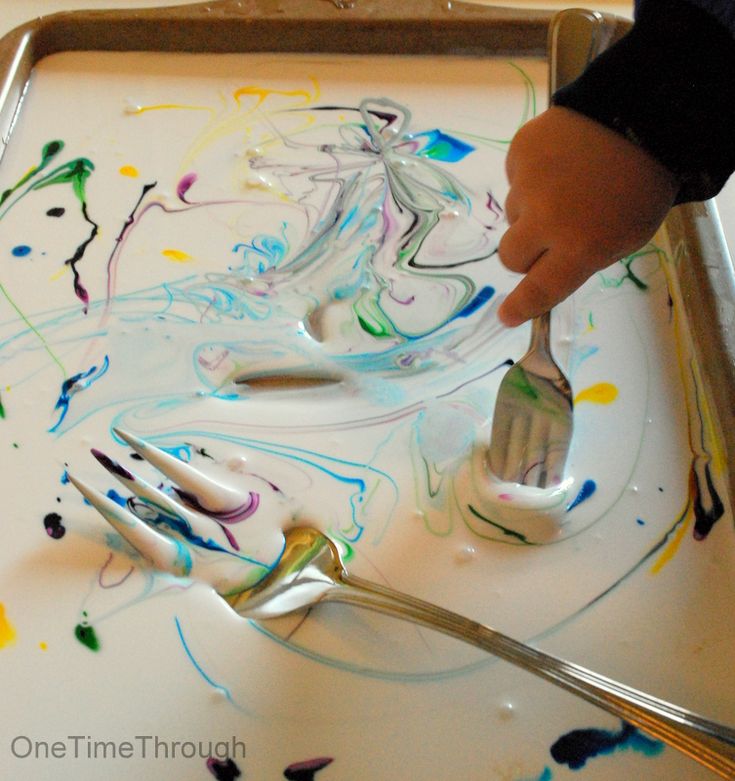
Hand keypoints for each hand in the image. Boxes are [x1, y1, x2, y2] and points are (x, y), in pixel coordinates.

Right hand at [497, 106, 678, 325]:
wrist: (641, 114)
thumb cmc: (640, 186)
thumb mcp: (626, 236)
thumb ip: (582, 259)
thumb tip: (542, 270)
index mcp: (581, 247)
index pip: (540, 289)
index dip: (522, 306)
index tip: (506, 316)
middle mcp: (547, 220)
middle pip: (511, 256)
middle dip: (525, 253)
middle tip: (548, 236)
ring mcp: (528, 184)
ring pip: (514, 215)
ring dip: (532, 210)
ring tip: (566, 185)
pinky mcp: (519, 154)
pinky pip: (515, 179)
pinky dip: (533, 177)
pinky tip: (559, 163)